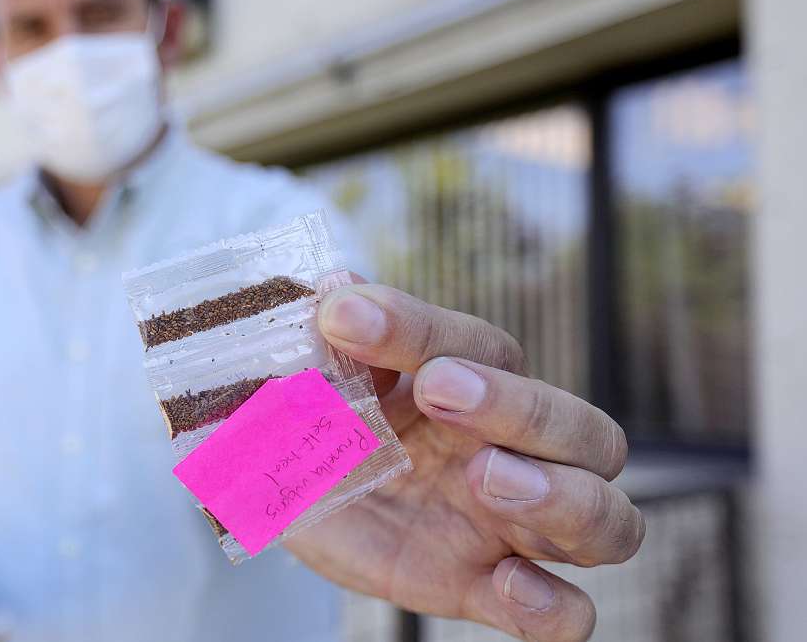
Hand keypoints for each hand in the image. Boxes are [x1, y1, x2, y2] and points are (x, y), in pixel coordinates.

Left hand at [287, 283, 642, 641]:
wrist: (287, 498)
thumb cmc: (319, 426)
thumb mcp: (313, 386)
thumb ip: (332, 349)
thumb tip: (337, 287)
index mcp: (471, 382)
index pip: (481, 347)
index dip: (420, 329)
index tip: (347, 318)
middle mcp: (513, 450)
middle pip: (582, 430)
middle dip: (520, 407)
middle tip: (437, 391)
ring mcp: (508, 526)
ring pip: (607, 520)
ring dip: (564, 499)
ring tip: (487, 478)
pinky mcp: (486, 590)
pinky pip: (565, 614)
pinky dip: (554, 606)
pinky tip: (508, 584)